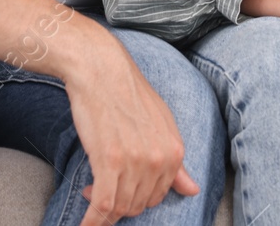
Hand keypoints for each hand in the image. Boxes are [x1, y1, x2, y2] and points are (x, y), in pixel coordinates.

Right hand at [64, 31, 198, 224]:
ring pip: (120, 207)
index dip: (137, 198)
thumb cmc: (127, 93)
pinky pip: (103, 204)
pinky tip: (85, 224)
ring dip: (103, 211)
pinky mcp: (109, 161)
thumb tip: (194, 190)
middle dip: (120, 205)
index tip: (121, 189)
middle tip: (100, 189)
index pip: (158, 196)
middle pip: (139, 205)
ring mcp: (135, 161)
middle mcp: (159, 160)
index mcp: (174, 152)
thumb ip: (176, 162)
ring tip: (89, 193)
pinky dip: (93, 220)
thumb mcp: (161, 123)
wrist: (101, 69)